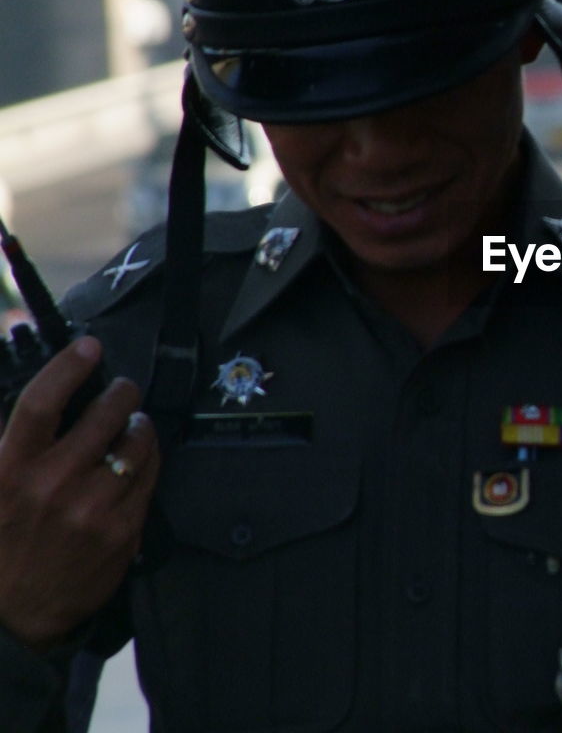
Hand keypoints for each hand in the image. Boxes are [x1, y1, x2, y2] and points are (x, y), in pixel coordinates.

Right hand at [0, 337, 158, 651]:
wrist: (12, 614)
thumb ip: (9, 443)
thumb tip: (45, 400)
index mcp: (9, 469)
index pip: (42, 402)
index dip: (68, 367)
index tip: (88, 347)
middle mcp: (52, 485)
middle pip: (103, 414)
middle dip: (121, 392)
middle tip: (123, 389)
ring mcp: (91, 508)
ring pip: (136, 443)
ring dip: (140, 425)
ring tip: (133, 424)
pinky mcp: (123, 529)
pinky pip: (148, 476)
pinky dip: (147, 459)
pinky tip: (138, 458)